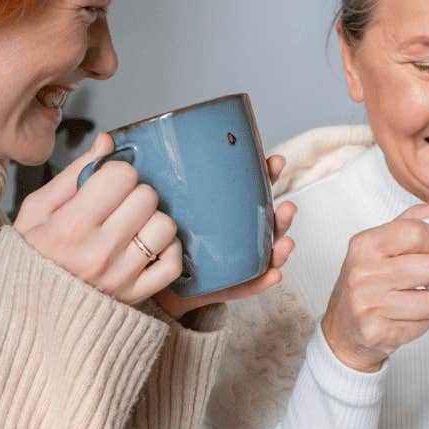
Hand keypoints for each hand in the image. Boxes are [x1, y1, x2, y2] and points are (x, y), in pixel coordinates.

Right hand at [14, 133, 181, 304]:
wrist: (27, 310)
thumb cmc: (32, 255)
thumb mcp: (37, 210)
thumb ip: (74, 173)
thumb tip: (107, 142)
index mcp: (70, 226)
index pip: (122, 175)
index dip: (115, 174)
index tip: (105, 185)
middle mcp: (99, 252)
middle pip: (147, 196)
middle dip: (133, 194)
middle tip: (117, 206)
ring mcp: (121, 277)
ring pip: (165, 226)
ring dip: (151, 221)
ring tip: (130, 227)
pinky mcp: (136, 296)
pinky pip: (173, 263)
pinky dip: (167, 251)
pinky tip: (146, 247)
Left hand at [153, 154, 296, 319]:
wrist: (156, 276)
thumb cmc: (168, 235)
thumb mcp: (171, 206)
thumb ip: (170, 183)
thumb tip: (141, 142)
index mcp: (231, 211)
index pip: (254, 190)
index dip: (269, 176)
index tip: (275, 162)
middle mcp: (242, 236)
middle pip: (269, 224)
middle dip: (282, 216)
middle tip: (287, 207)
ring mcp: (240, 262)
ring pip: (267, 254)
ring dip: (281, 248)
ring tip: (286, 244)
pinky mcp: (230, 286)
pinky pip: (251, 284)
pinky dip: (264, 280)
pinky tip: (274, 275)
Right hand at [321, 198, 428, 372]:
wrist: (341, 330)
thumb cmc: (366, 283)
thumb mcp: (382, 245)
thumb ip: (415, 222)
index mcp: (365, 244)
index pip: (417, 231)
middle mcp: (363, 273)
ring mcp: (368, 304)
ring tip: (421, 298)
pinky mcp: (376, 331)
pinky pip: (423, 325)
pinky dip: (422, 322)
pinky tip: (407, 317)